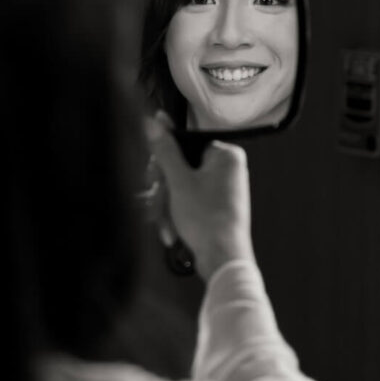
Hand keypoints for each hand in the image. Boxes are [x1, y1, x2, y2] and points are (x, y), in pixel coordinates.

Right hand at [145, 112, 255, 280]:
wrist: (222, 260)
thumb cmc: (206, 218)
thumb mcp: (179, 181)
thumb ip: (165, 150)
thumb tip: (153, 121)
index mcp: (226, 154)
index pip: (184, 144)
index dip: (163, 162)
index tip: (152, 177)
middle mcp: (228, 168)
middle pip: (181, 167)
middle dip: (164, 190)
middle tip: (156, 204)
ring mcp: (223, 189)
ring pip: (181, 188)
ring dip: (167, 207)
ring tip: (164, 225)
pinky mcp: (216, 206)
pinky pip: (189, 202)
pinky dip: (177, 215)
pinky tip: (171, 232)